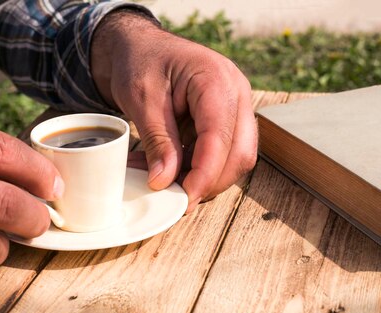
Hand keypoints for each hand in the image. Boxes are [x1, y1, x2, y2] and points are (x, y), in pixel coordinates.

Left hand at [92, 11, 257, 212]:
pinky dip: (200, 169)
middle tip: (176, 198)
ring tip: (165, 180)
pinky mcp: (228, 120)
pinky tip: (170, 170)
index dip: (204, 175)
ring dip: (205, 178)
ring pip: (236, 158)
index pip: (220, 139)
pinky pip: (224, 153)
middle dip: (210, 182)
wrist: (142, 46)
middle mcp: (236, 93)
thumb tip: (164, 182)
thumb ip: (158, 142)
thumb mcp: (141, 100)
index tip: (183, 199)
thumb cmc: (141, 62)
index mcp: (216, 80)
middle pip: (239, 154)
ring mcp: (236, 106)